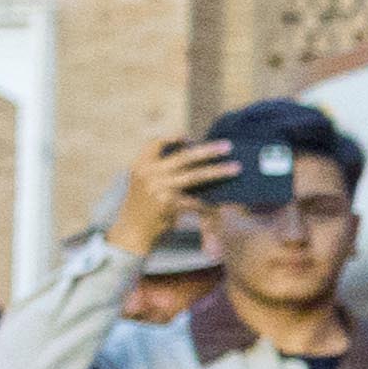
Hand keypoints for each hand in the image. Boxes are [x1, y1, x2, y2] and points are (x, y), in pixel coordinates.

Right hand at [102, 127, 229, 273]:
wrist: (132, 230)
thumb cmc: (143, 205)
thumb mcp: (143, 181)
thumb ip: (159, 169)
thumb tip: (189, 156)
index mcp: (140, 164)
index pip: (155, 142)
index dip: (174, 138)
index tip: (191, 138)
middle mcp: (148, 173)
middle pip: (183, 156)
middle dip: (208, 150)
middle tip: (228, 146)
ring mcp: (158, 188)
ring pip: (195, 176)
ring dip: (218, 171)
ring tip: (236, 168)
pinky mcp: (168, 204)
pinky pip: (196, 200)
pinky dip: (210, 201)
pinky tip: (222, 203)